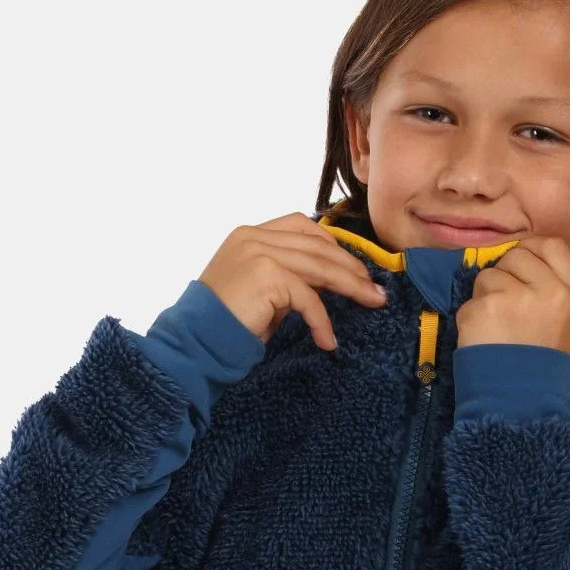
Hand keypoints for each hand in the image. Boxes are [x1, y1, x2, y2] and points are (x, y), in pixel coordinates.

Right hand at [198, 211, 386, 349]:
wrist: (195, 343)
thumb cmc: (226, 323)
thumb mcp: (261, 290)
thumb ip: (289, 277)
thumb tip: (330, 281)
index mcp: (249, 234)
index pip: (301, 226)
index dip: (332, 244)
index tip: (354, 266)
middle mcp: (253, 237)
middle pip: (317, 245)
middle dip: (351, 267)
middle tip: (375, 288)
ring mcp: (259, 253)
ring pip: (320, 267)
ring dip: (351, 287)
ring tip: (372, 302)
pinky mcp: (266, 276)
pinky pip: (308, 298)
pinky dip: (322, 321)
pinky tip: (327, 340)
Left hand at [454, 235, 569, 358]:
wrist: (519, 403)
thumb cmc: (541, 364)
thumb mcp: (569, 324)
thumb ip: (554, 288)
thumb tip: (524, 256)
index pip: (554, 246)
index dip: (532, 249)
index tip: (520, 265)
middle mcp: (551, 292)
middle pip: (517, 255)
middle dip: (506, 274)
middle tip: (507, 305)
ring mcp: (517, 298)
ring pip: (489, 275)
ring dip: (486, 297)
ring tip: (498, 328)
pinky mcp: (486, 307)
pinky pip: (470, 299)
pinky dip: (472, 317)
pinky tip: (484, 338)